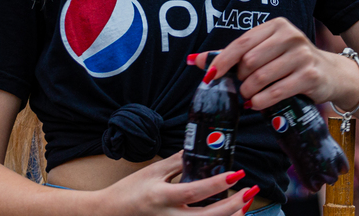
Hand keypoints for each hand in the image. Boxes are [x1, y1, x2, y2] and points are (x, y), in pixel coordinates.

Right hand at [98, 152, 254, 215]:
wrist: (110, 214)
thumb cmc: (130, 191)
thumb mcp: (153, 171)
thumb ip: (178, 162)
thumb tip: (200, 150)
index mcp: (162, 197)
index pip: (194, 192)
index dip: (216, 184)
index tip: (236, 174)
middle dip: (233, 206)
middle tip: (248, 192)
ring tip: (245, 204)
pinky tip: (230, 215)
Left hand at [194, 18, 358, 111]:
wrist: (330, 73)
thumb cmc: (290, 63)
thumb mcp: (264, 53)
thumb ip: (233, 56)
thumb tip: (195, 61)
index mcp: (276, 26)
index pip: (241, 43)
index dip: (222, 61)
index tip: (209, 77)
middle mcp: (290, 36)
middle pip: (249, 62)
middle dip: (240, 80)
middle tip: (243, 87)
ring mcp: (302, 55)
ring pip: (261, 78)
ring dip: (249, 93)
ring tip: (250, 97)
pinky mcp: (310, 75)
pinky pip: (276, 91)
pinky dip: (261, 101)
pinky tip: (257, 104)